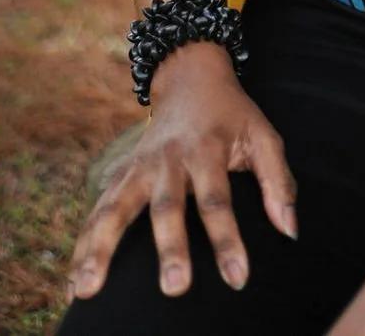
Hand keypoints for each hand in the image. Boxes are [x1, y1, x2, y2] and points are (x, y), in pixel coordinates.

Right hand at [66, 42, 296, 301]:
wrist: (189, 75)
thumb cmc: (232, 114)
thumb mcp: (263, 134)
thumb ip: (279, 181)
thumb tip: (291, 230)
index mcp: (207, 149)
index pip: (218, 200)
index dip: (228, 240)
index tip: (238, 278)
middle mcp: (168, 159)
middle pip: (166, 206)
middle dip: (170, 247)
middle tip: (174, 288)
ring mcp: (139, 166)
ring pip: (116, 207)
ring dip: (101, 248)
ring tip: (89, 291)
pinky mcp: (120, 173)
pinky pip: (98, 211)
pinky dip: (83, 245)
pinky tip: (74, 283)